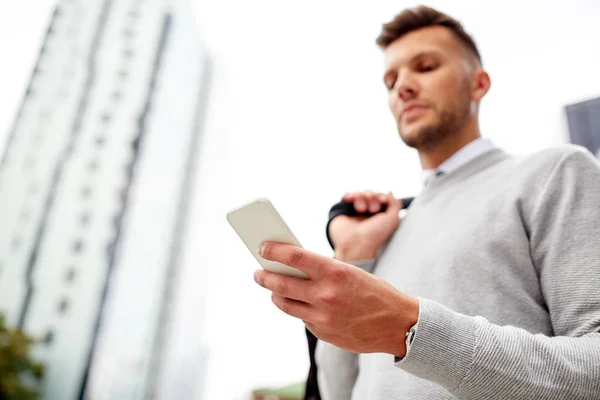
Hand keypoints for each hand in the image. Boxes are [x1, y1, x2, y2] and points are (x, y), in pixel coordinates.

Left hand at [254, 241, 418, 357]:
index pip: (294, 256)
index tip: (262, 247)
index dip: (273, 250)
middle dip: (264, 276)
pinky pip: (302, 317)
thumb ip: (322, 270)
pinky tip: (300, 303)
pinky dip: (299, 308)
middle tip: (257, 272)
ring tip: (272, 288)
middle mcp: (325, 295)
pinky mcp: (322, 333)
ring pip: (285, 303)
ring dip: (275, 294)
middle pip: (281, 283)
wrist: (398, 325)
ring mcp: (322, 317)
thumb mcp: (350, 272)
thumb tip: (291, 265)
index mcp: (334, 272)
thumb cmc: (374, 292)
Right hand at [329, 191, 402, 260]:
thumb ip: (395, 204)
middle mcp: (368, 213)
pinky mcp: (343, 211)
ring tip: (360, 209)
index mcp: (380, 216)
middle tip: (372, 210)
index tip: (382, 201)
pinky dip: (350, 195)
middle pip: (371, 194)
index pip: (381, 198)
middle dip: (372, 198)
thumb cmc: (376, 235)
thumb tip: (389, 193)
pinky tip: (350, 199)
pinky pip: (347, 196)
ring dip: (362, 198)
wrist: (356, 244)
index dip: (382, 197)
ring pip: (360, 194)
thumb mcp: (393, 220)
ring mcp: (355, 211)